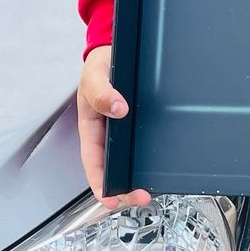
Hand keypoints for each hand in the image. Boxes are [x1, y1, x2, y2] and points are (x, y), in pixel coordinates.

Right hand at [77, 44, 151, 209]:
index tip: (112, 200)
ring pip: (127, 162)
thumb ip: (102, 92)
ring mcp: (122, 131)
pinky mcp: (137, 126)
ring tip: (152, 189)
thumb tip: (117, 108)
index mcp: (91, 127)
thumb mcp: (94, 76)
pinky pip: (140, 147)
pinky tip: (158, 165)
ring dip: (137, 178)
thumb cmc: (99, 65)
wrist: (113, 50)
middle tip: (142, 196)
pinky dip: (147, 159)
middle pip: (112, 170)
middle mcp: (106, 134)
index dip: (101, 185)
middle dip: (124, 189)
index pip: (93, 163)